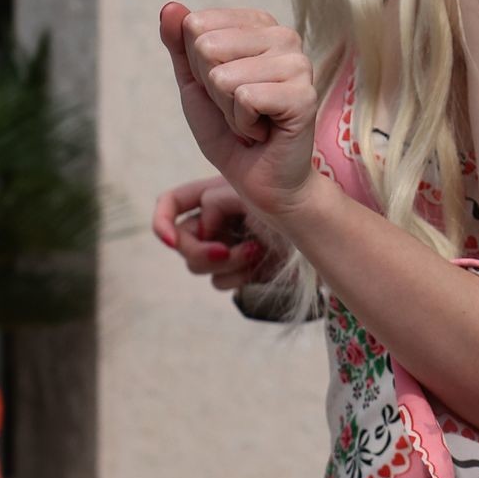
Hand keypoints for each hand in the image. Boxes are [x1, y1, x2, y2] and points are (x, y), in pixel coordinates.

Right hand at [151, 174, 286, 290]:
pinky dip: (238, 275)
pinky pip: (218, 283)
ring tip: (254, 250)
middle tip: (226, 250)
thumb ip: (215, 202)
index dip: (162, 222)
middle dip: (201, 251)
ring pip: (197, 267)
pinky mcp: (237, 272)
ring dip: (225, 263)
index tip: (170, 241)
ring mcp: (223, 248)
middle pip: (181, 242)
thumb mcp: (247, 194)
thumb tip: (204, 229)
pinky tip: (258, 263)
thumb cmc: (286, 206)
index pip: (171, 205)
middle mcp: (213, 222)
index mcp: (212, 196)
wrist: (316, 234)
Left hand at [158, 2, 320, 222]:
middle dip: (212, 90)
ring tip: (252, 121)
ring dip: (228, 111)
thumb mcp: (195, 84)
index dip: (198, 67)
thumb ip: (180, 45)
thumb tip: (170, 7)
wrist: (259, 180)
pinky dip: (243, 124)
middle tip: (238, 109)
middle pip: (207, 46)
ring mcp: (298, 63)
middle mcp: (284, 35)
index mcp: (259, 24)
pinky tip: (264, 131)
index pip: (196, 25)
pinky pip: (245, 98)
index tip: (224, 90)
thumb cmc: (229, 131)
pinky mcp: (304, 94)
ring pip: (224, 76)